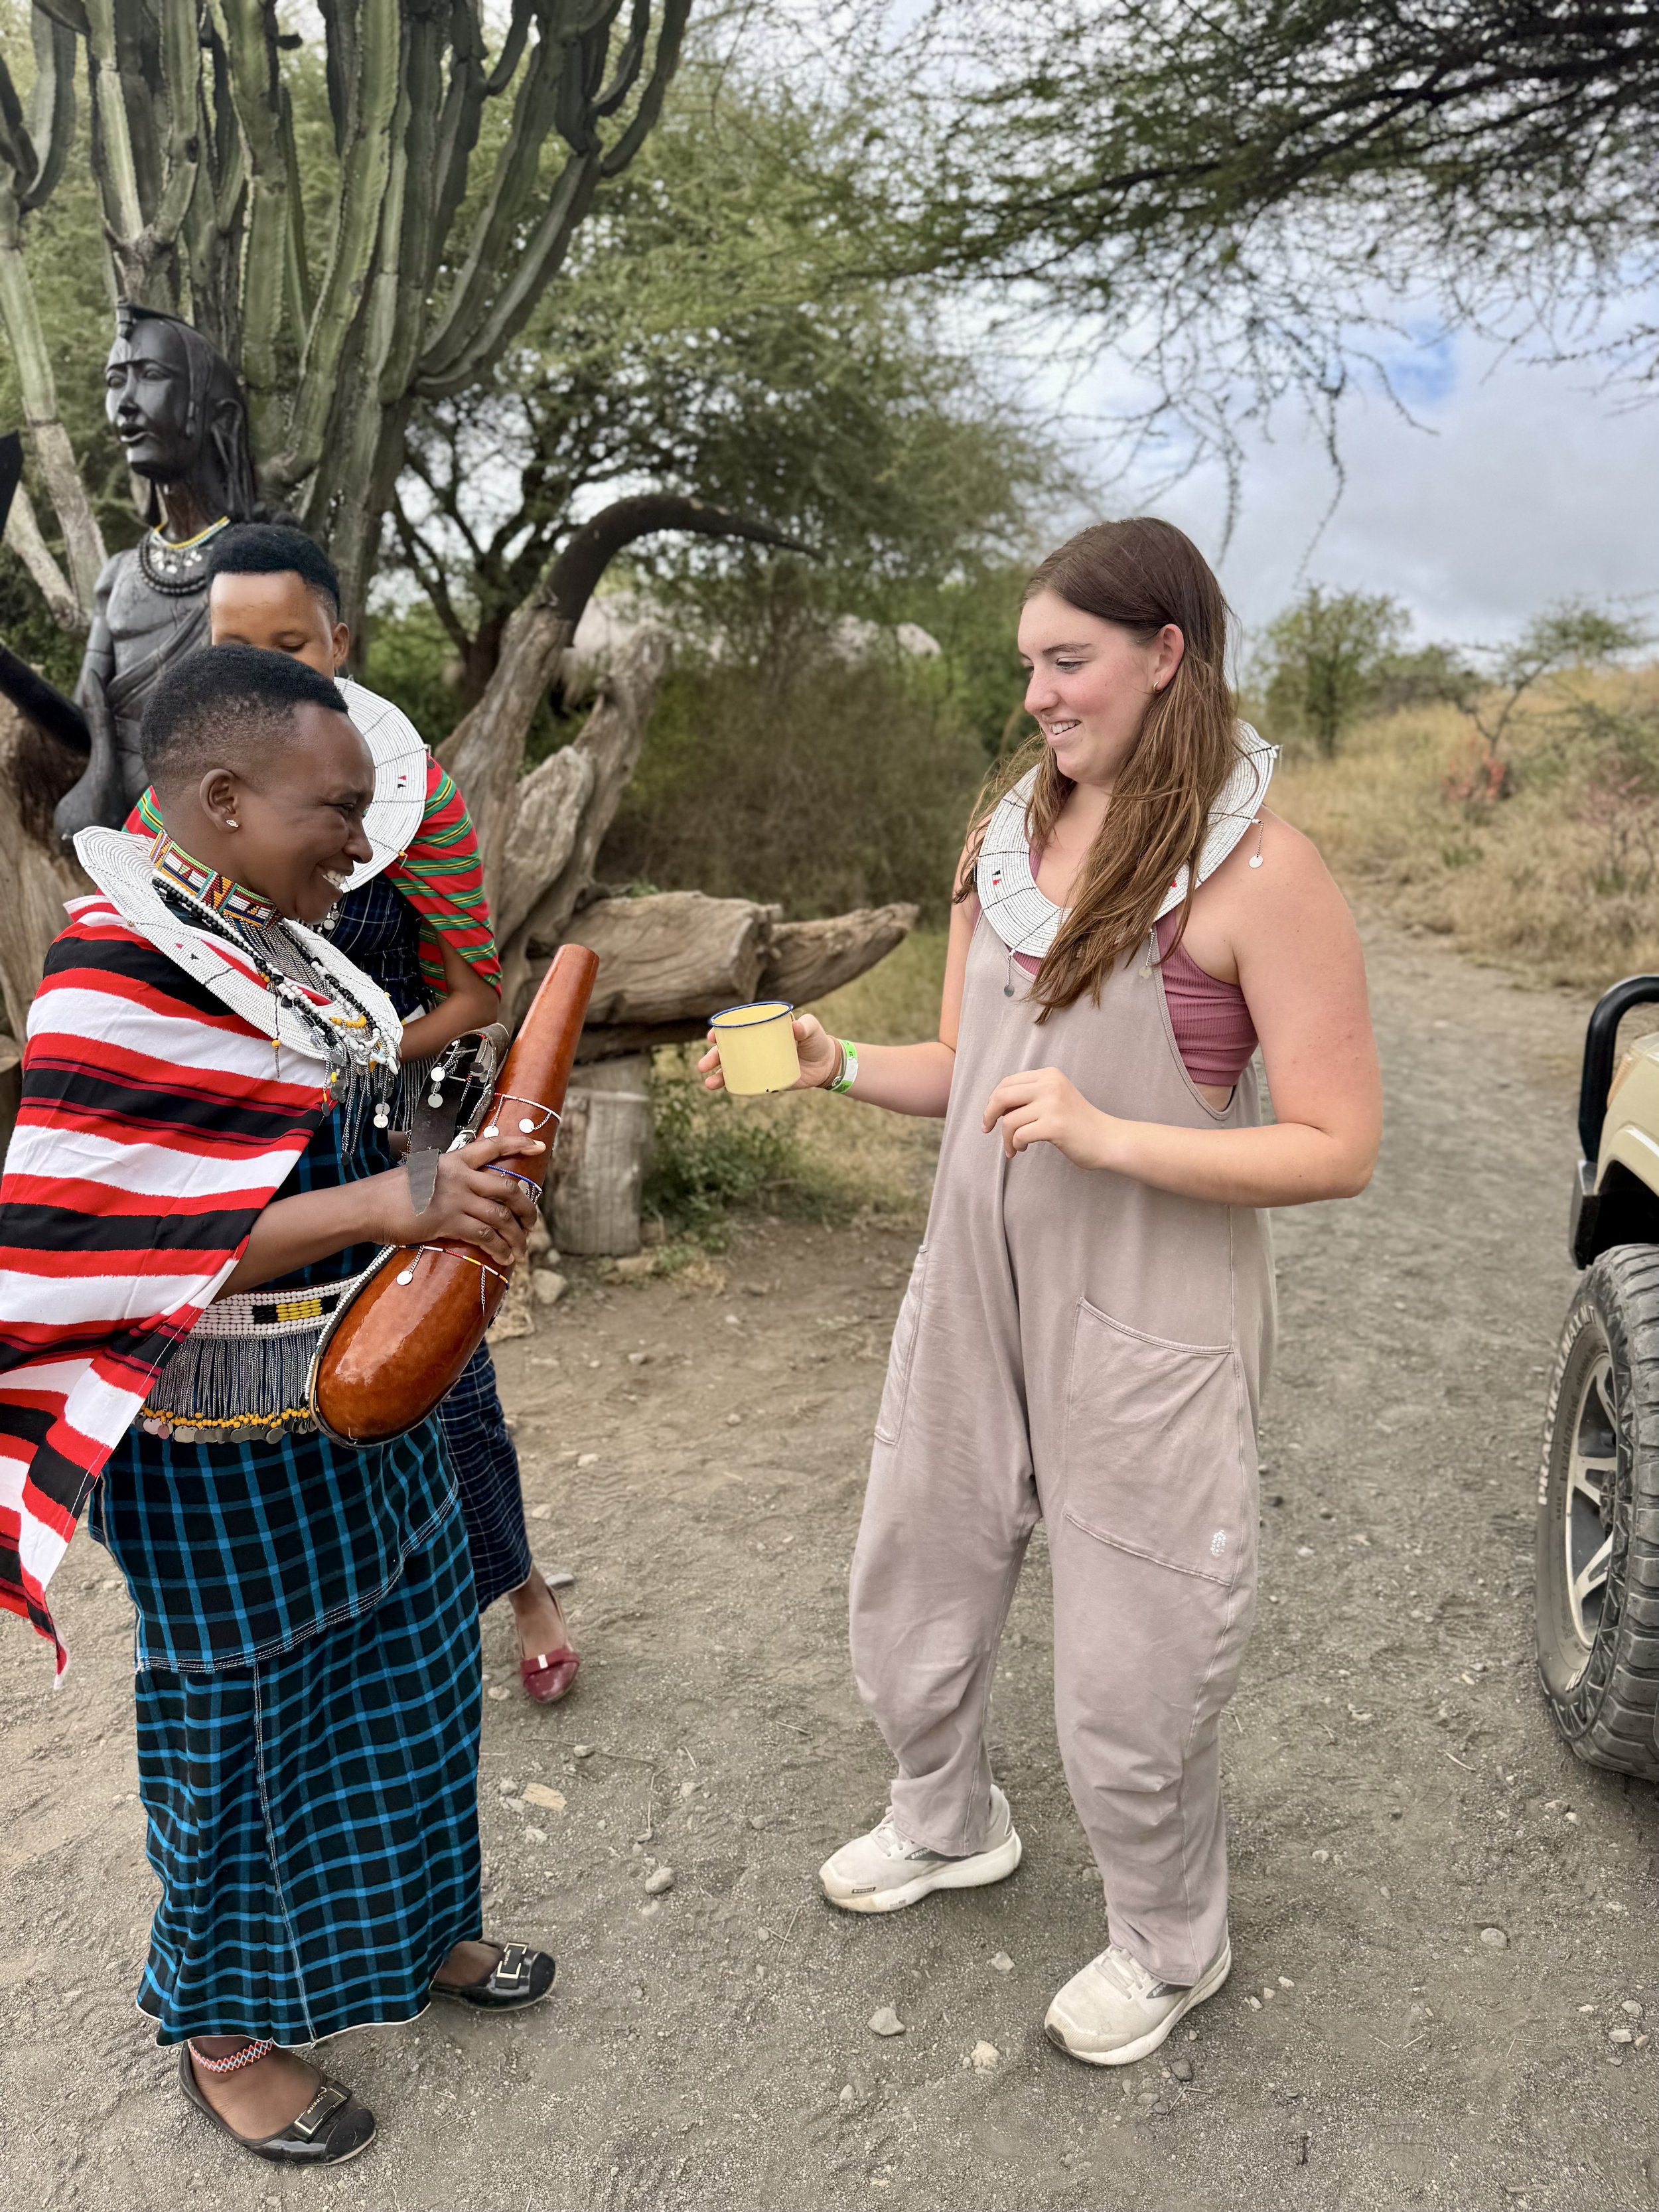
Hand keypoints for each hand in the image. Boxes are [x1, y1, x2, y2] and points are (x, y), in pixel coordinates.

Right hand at [361, 1129, 544, 1269]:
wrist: (367, 1205)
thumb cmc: (389, 1193)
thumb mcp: (421, 1174)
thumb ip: (445, 1180)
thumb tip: (462, 1194)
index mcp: (453, 1160)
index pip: (492, 1146)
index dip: (518, 1144)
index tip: (539, 1145)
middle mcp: (459, 1176)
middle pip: (507, 1188)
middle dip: (527, 1207)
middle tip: (533, 1222)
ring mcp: (455, 1197)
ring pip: (501, 1215)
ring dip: (517, 1235)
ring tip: (522, 1250)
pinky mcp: (448, 1220)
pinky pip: (485, 1235)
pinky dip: (500, 1248)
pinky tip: (505, 1257)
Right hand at [697, 1013, 839, 1092]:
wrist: (826, 1064)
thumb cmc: (817, 1040)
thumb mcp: (812, 1029)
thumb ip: (806, 1026)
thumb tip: (796, 1028)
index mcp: (761, 1029)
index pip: (736, 1028)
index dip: (720, 1032)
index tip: (712, 1036)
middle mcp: (756, 1045)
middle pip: (728, 1051)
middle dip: (712, 1058)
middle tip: (702, 1066)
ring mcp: (759, 1063)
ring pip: (733, 1069)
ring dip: (718, 1076)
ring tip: (708, 1083)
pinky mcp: (766, 1079)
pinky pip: (747, 1082)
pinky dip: (736, 1086)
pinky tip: (727, 1090)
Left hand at [982, 1067, 1113, 1167]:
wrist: (1107, 1139)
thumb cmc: (1077, 1123)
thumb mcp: (1055, 1099)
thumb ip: (1030, 1097)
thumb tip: (995, 1107)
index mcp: (1049, 1075)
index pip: (1008, 1082)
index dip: (993, 1101)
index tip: (991, 1117)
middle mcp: (1050, 1085)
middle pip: (1002, 1096)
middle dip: (989, 1114)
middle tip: (988, 1129)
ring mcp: (1053, 1105)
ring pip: (1009, 1120)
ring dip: (1006, 1138)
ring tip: (1013, 1147)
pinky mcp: (1054, 1126)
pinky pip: (1019, 1135)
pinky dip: (1015, 1145)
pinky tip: (1022, 1149)